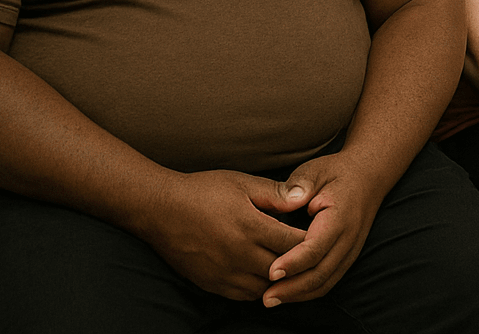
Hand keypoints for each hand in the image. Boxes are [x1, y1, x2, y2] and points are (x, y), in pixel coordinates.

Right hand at [140, 170, 306, 300]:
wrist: (159, 209)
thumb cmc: (202, 191)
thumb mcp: (242, 183)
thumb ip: (275, 193)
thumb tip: (304, 198)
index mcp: (250, 227)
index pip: (294, 242)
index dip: (311, 239)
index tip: (319, 232)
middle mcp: (239, 254)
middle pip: (284, 268)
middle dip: (300, 261)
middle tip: (311, 252)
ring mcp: (224, 273)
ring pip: (266, 286)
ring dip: (280, 278)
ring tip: (290, 265)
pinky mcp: (211, 283)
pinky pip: (244, 295)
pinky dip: (259, 288)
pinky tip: (264, 274)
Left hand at [262, 152, 390, 306]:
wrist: (367, 177)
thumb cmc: (336, 173)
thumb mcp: (316, 169)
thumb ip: (302, 183)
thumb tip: (292, 197)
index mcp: (340, 216)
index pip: (316, 246)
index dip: (294, 262)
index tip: (271, 272)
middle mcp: (349, 238)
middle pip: (321, 272)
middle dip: (293, 288)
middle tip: (265, 297)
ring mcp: (351, 250)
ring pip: (326, 281)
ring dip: (299, 295)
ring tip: (271, 299)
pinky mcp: (348, 257)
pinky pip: (329, 280)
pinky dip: (308, 292)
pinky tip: (288, 294)